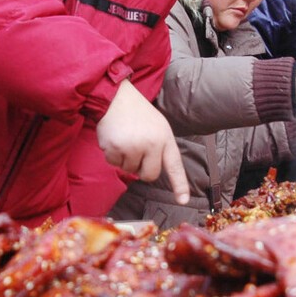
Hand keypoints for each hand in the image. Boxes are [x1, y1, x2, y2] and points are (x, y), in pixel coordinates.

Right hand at [96, 80, 188, 204]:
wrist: (115, 96)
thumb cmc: (137, 113)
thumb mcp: (158, 126)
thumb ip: (159, 148)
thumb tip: (149, 173)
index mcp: (165, 138)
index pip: (175, 166)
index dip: (180, 185)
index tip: (183, 200)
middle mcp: (152, 144)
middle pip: (149, 176)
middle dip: (140, 169)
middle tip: (135, 151)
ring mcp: (133, 146)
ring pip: (128, 170)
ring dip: (124, 159)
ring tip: (124, 138)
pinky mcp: (116, 147)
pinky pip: (113, 164)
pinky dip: (112, 155)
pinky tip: (114, 138)